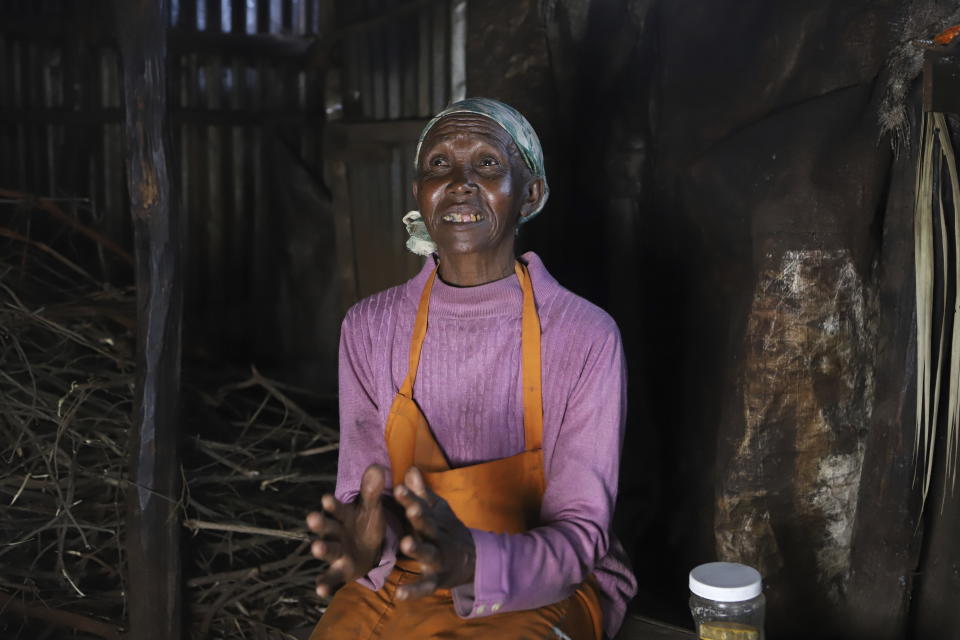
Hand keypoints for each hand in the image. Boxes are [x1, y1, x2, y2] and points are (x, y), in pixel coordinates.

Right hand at [306, 464, 386, 597]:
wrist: (370, 550)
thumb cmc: (366, 524)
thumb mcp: (372, 508)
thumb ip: (372, 491)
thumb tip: (377, 467)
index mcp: (343, 516)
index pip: (337, 508)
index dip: (332, 504)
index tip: (327, 498)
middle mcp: (336, 533)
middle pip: (327, 528)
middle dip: (320, 523)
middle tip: (312, 518)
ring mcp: (337, 553)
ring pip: (328, 550)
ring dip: (321, 549)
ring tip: (316, 548)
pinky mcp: (341, 571)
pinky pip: (331, 578)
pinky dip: (325, 584)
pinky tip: (320, 591)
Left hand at [393, 466, 475, 599]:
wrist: (473, 560)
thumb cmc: (446, 531)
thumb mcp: (438, 511)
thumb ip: (422, 493)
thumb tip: (411, 468)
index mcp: (433, 520)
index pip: (421, 506)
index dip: (411, 498)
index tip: (399, 487)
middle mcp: (437, 537)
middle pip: (428, 526)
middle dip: (420, 518)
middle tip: (411, 510)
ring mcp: (438, 558)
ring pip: (428, 553)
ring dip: (417, 548)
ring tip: (405, 544)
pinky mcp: (437, 580)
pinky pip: (425, 586)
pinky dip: (414, 591)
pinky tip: (399, 594)